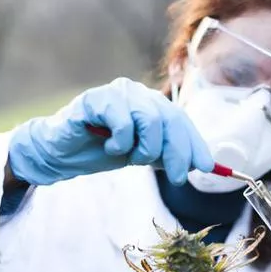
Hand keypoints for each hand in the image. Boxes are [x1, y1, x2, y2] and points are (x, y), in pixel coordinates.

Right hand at [8, 78, 212, 186]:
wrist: (63, 152)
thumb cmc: (103, 150)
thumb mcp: (142, 155)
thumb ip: (168, 155)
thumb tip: (202, 164)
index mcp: (151, 104)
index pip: (181, 120)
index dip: (195, 144)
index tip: (206, 167)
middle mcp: (138, 93)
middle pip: (171, 119)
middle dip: (178, 153)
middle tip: (177, 178)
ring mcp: (117, 93)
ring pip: (151, 120)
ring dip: (145, 149)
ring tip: (130, 157)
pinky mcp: (96, 99)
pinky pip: (123, 121)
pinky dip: (122, 141)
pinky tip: (110, 146)